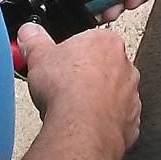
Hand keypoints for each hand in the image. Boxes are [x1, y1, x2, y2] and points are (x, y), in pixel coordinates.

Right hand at [18, 23, 141, 157]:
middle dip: (86, 76)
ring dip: (97, 100)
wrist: (80, 127)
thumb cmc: (67, 89)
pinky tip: (85, 125)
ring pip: (112, 94)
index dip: (72, 53)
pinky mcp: (130, 121)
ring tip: (72, 108)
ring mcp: (131, 96)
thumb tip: (29, 33)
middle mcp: (125, 67)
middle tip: (64, 86)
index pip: (91, 41)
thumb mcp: (39, 55)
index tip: (59, 63)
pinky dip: (103, 122)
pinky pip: (116, 119)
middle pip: (104, 67)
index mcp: (107, 43)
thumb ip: (34, 39)